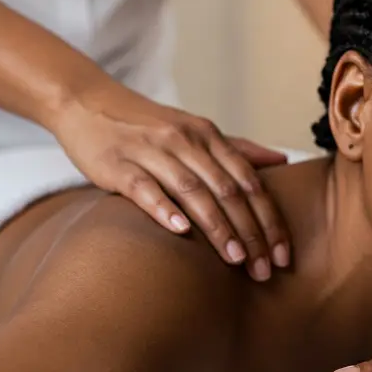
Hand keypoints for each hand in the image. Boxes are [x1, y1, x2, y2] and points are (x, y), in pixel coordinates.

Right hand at [52, 80, 289, 279]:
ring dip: (218, 228)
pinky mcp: (118, 164)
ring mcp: (151, 151)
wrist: (87, 102)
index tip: (283, 254)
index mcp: (208, 136)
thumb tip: (282, 160)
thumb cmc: (149, 125)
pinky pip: (144, 188)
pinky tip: (182, 232)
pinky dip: (164, 209)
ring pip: (193, 191)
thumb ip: (237, 149)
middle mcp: (185, 141)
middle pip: (228, 191)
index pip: (250, 182)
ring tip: (236, 260)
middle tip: (264, 269)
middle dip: (251, 233)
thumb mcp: (195, 130)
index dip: (270, 220)